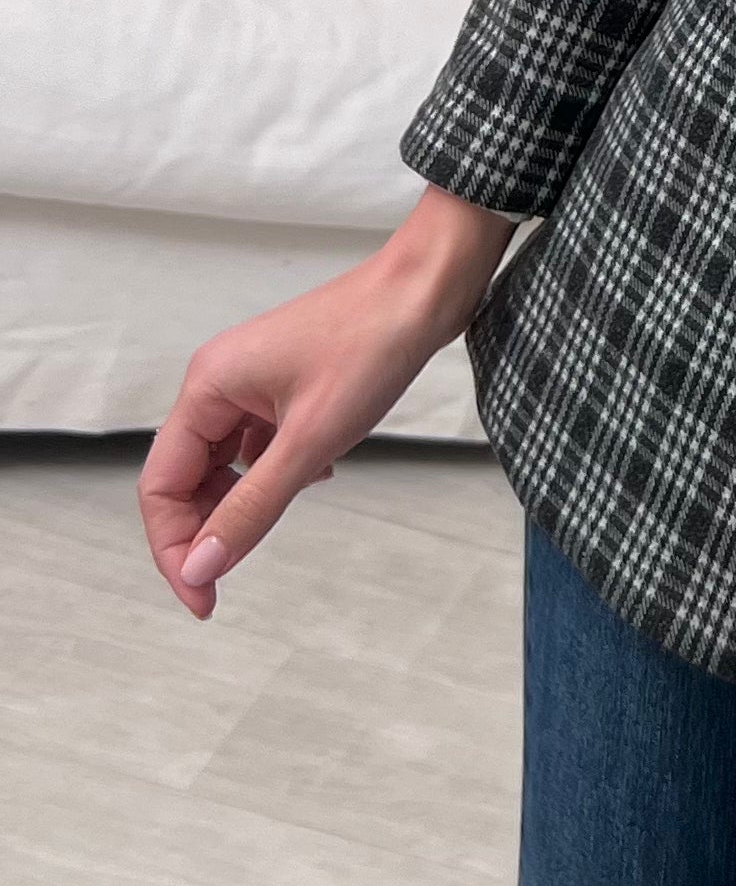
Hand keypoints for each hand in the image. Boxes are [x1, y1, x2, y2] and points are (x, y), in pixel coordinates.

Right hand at [138, 183, 515, 616]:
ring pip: (224, 462)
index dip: (174, 548)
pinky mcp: (285, 383)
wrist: (426, 289)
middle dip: (206, 529)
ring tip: (287, 507)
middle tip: (229, 579)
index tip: (202, 597)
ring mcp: (252, 381)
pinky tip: (318, 473)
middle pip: (186, 477)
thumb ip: (251, 507)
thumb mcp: (310, 441)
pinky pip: (259, 442)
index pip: (160, 486)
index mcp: (207, 386)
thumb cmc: (372, 345)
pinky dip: (277, 470)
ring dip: (244, 498)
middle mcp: (219, 381)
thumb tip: (201, 566)